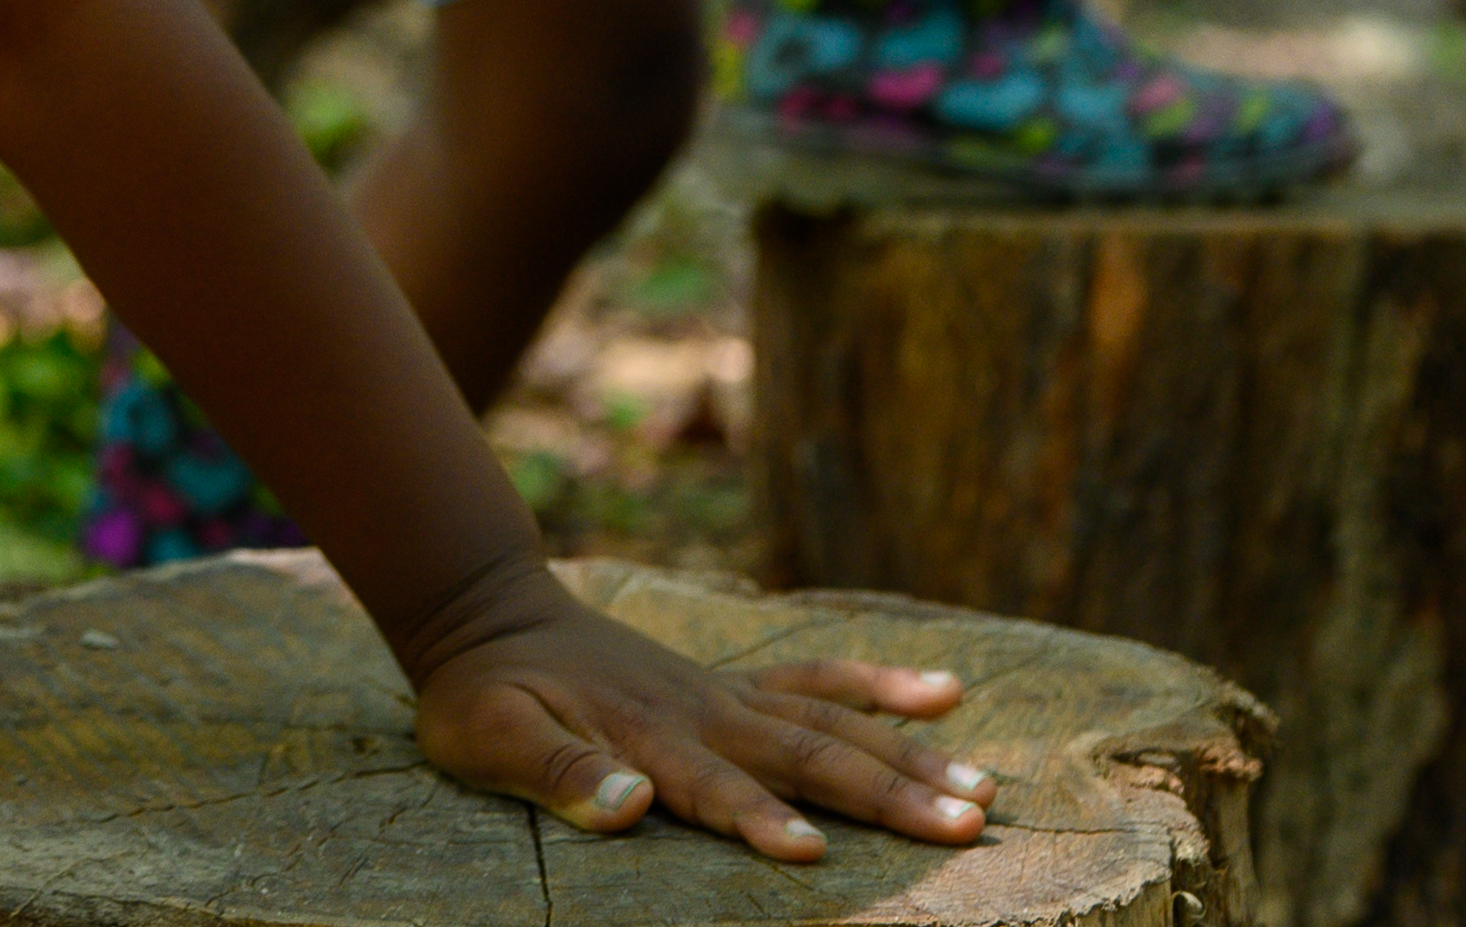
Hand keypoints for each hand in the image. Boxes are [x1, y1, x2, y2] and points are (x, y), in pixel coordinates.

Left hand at [404, 574, 991, 864]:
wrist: (487, 611)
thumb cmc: (483, 694)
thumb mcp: (489, 737)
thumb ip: (554, 771)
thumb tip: (625, 804)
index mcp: (647, 738)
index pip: (713, 790)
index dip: (759, 821)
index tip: (814, 855)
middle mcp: (703, 715)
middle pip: (805, 757)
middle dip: (884, 794)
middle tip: (965, 822)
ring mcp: (725, 695)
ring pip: (832, 724)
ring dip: (907, 755)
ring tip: (983, 788)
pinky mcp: (735, 686)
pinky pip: (819, 681)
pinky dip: (881, 685)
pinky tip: (947, 691)